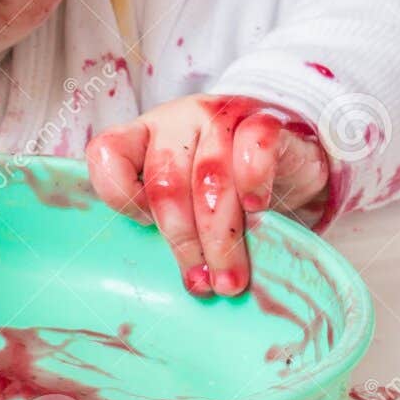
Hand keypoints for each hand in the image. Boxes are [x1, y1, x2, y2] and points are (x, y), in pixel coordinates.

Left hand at [85, 94, 328, 296]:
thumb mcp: (187, 199)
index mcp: (144, 135)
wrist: (291, 159)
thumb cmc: (226, 188)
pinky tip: (256, 209)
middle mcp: (176, 121)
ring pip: (208, 177)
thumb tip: (181, 281)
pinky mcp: (263, 120)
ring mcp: (220, 116)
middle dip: (183, 241)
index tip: (144, 227)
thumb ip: (170, 220)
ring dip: (220, 237)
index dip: (118, 195)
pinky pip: (253, 148)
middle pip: (166, 183)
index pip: (107, 152)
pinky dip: (253, 182)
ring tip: (230, 278)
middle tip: (202, 283)